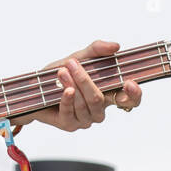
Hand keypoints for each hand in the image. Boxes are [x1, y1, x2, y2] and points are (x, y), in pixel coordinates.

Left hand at [19, 40, 142, 132]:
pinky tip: (64, 90)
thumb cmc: (61, 73)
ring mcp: (85, 119)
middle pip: (100, 100)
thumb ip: (97, 50)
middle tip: (72, 64)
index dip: (134, 94)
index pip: (131, 100)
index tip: (128, 82)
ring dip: (72, 85)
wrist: (36, 87)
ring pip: (85, 105)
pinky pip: (71, 113)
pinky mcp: (69, 124)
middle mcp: (99, 109)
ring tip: (61, 71)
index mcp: (109, 94)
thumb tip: (115, 46)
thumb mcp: (80, 57)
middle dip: (86, 81)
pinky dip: (67, 99)